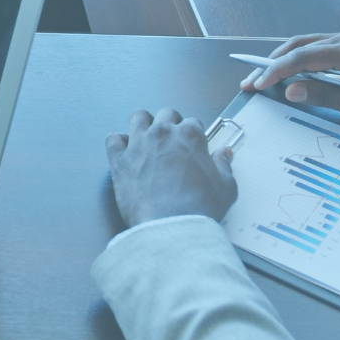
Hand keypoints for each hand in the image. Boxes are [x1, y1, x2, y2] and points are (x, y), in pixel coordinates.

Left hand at [103, 108, 235, 232]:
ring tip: (148, 139)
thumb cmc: (199, 207)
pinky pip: (113, 140)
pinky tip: (125, 152)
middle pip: (166, 114)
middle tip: (172, 142)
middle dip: (170, 124)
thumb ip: (224, 166)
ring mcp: (139, 143)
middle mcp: (163, 133)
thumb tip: (224, 155)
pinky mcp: (120, 160)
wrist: (172, 225)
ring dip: (144, 124)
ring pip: (138, 117)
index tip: (192, 146)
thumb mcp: (226, 187)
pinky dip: (118, 143)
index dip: (193, 135)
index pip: (193, 122)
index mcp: (190, 135)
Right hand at [239, 30, 339, 125]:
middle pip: (299, 46)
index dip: (276, 71)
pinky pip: (319, 47)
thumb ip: (327, 96)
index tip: (258, 84)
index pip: (303, 57)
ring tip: (263, 77)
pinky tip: (290, 72)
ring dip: (283, 60)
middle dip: (272, 64)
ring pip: (306, 43)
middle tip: (250, 81)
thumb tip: (292, 90)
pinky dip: (299, 58)